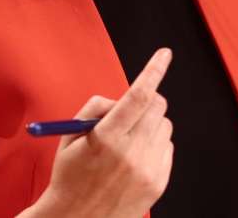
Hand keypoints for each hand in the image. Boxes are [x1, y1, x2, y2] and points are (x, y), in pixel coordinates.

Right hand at [19, 48, 174, 217]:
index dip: (153, 71)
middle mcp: (130, 154)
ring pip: (164, 125)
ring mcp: (147, 170)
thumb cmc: (71, 175)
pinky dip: (154, 144)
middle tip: (130, 110)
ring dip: (149, 124)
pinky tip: (134, 158)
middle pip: (157, 107)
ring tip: (126, 141)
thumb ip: (96, 109)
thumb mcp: (70, 136)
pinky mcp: (158, 183)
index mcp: (106, 139)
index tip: (164, 54)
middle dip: (147, 100)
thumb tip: (123, 97)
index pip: (138, 96)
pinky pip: (167, 147)